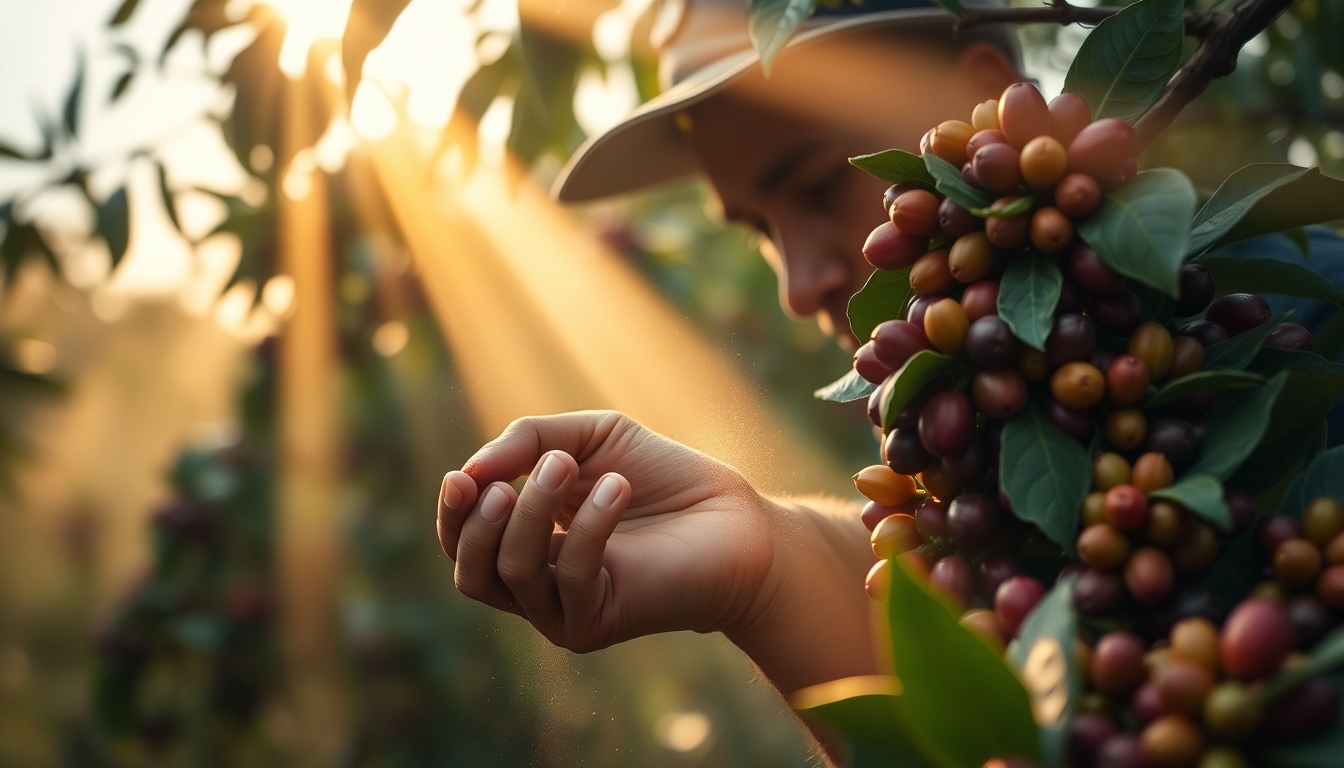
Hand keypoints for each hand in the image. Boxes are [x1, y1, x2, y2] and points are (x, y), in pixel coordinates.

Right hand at [438, 411, 775, 652]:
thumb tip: (472, 470)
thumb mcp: (589, 438)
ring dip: (532, 512)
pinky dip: (589, 526)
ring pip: (514, 573)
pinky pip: (572, 577)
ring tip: (565, 466)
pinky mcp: (599, 622)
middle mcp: (538, 585)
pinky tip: (618, 487)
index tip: (463, 476)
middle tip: (506, 482)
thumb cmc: (663, 477)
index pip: (463, 541)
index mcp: (527, 543)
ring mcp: (565, 610)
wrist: (735, 518)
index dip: (453, 512)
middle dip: (477, 523)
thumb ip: (528, 440)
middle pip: (472, 572)